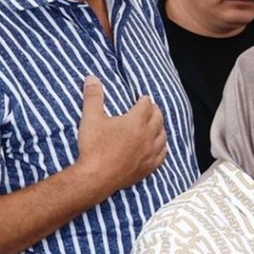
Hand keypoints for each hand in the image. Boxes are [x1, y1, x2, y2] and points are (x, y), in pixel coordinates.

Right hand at [76, 76, 167, 194]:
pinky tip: (160, 147)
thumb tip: (92, 78)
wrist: (96, 176)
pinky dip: (162, 148)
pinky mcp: (149, 167)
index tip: (143, 98)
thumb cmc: (93, 147)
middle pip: (158, 119)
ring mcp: (150, 152)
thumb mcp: (90, 118)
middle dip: (155, 111)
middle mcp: (148, 136)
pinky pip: (162, 155)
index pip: (146, 106)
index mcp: (136, 121)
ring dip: (160, 128)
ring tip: (157, 125)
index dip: (144, 100)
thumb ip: (93, 97)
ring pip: (163, 136)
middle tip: (152, 108)